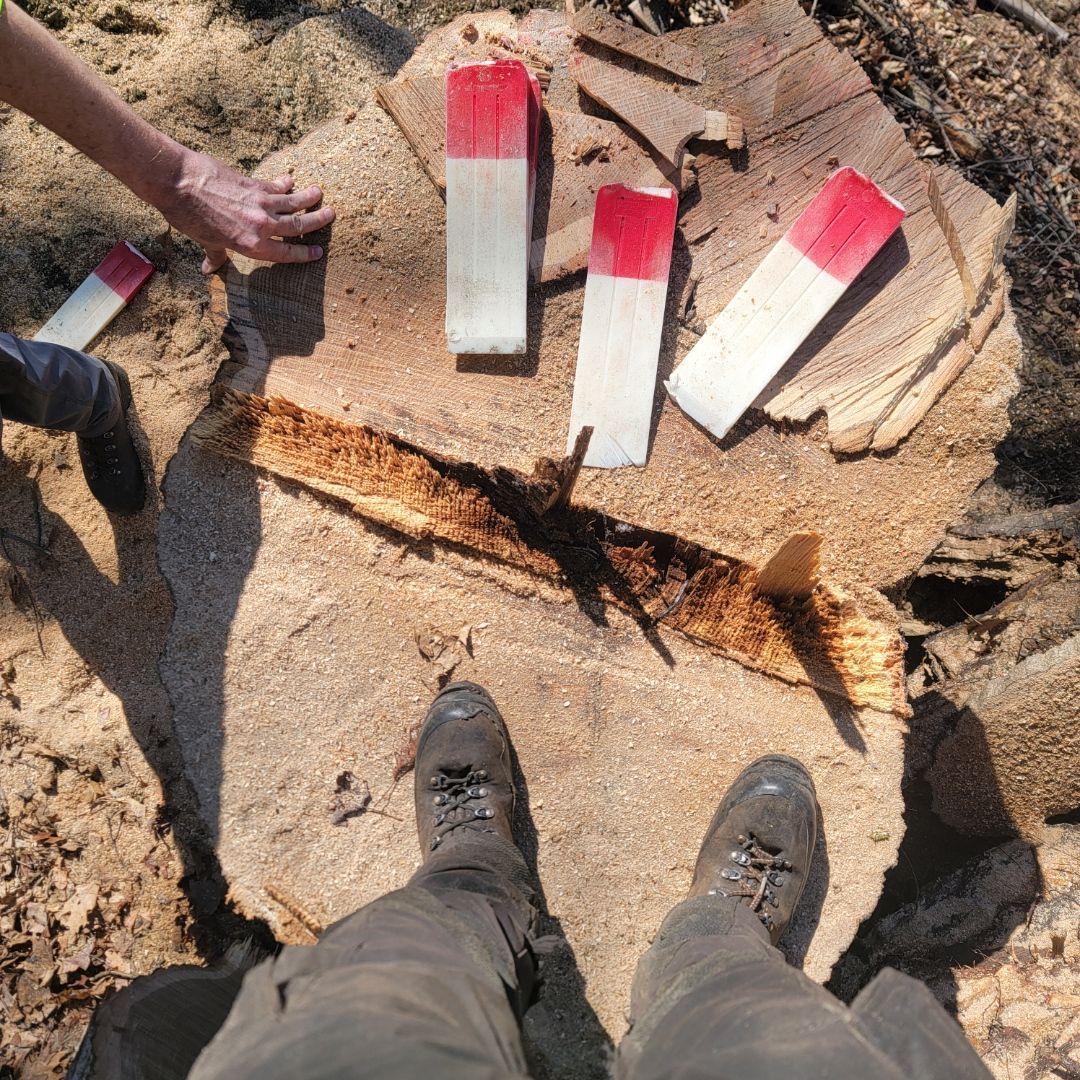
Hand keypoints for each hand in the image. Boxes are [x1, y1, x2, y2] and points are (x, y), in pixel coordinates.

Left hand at [159, 150, 335, 273]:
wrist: (178, 182)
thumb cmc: (188, 215)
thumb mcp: (205, 240)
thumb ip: (215, 254)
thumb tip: (209, 268)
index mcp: (251, 245)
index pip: (286, 252)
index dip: (304, 253)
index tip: (318, 252)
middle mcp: (261, 225)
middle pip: (297, 225)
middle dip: (316, 221)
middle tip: (331, 215)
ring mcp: (259, 203)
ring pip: (292, 202)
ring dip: (308, 197)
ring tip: (320, 193)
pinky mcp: (253, 184)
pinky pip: (275, 186)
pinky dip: (284, 183)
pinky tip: (290, 180)